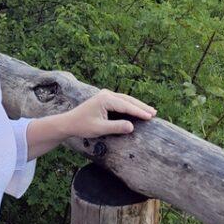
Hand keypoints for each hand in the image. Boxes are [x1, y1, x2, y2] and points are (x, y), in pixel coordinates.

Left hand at [25, 89, 157, 158]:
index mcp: (105, 99)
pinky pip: (121, 101)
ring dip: (137, 105)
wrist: (69, 122)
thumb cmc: (82, 126)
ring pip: (126, 99)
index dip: (139, 112)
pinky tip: (137, 110)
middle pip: (128, 100)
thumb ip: (116, 127)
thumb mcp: (100, 129)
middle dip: (141, 106)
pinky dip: (130, 106)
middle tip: (154, 113)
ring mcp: (106, 95)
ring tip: (150, 111)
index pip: (126, 105)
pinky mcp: (105, 99)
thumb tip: (132, 126)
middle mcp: (106, 94)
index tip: (150, 117)